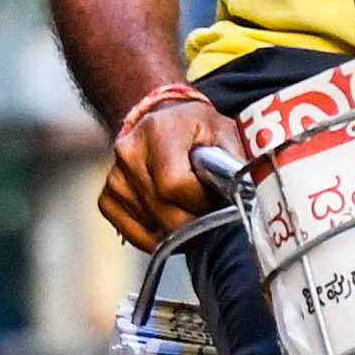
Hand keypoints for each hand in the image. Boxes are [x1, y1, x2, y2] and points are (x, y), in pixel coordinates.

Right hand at [98, 94, 243, 250]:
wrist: (162, 119)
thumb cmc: (197, 129)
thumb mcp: (224, 132)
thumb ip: (234, 162)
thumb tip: (246, 195)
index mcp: (158, 131)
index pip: (175, 185)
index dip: (201, 201)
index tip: (216, 199)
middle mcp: (129, 153)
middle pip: (163, 212)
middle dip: (193, 221)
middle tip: (209, 212)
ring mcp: (115, 177)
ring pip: (151, 227)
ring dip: (177, 229)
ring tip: (190, 210)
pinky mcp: (108, 197)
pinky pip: (132, 232)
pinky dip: (156, 235)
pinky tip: (170, 220)